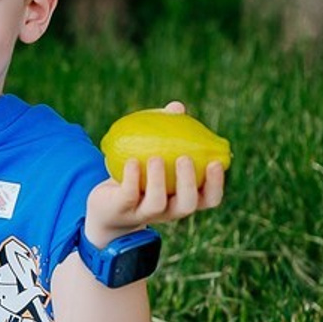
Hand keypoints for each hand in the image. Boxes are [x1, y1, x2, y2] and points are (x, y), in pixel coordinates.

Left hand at [85, 100, 225, 245]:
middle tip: (185, 158)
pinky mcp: (121, 210)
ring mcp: (144, 214)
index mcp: (182, 199)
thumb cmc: (139, 176)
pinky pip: (128, 196)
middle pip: (187, 204)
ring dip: (159, 180)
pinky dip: (131, 178)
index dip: (216, 184)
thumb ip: (168, 134)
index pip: (209, 199)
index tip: (216, 162)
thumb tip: (177, 108)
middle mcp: (168, 211)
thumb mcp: (154, 155)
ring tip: (156, 158)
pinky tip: (132, 160)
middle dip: (189, 182)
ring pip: (157, 204)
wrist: (107, 206)